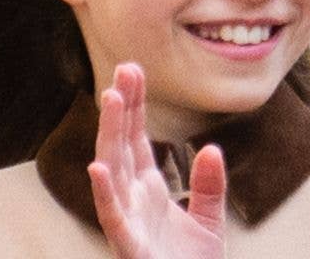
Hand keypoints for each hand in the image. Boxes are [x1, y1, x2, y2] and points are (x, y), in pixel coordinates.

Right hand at [88, 63, 227, 258]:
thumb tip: (211, 148)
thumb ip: (209, 185)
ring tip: (112, 100)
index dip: (135, 107)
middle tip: (123, 70)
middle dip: (122, 109)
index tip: (132, 70)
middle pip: (123, 146)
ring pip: (113, 172)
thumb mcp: (208, 222)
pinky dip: (104, 192)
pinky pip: (113, 218)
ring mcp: (129, 223)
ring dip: (111, 136)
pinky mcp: (131, 248)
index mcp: (149, 192)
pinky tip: (98, 166)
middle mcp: (134, 202)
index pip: (139, 140)